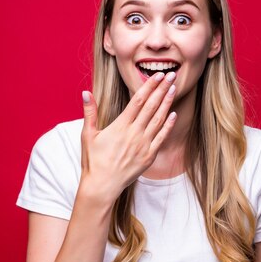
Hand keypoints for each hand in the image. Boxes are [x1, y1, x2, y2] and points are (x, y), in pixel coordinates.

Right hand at [80, 71, 176, 201]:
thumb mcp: (87, 135)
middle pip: (151, 106)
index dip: (149, 86)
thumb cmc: (93, 161)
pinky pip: (161, 138)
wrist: (102, 186)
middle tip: (171, 76)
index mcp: (120, 126)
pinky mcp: (149, 157)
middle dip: (162, 89)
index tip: (157, 75)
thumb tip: (86, 93)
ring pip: (159, 120)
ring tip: (174, 89)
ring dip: (167, 103)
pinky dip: (168, 125)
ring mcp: (143, 145)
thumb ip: (89, 112)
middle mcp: (134, 133)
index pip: (138, 100)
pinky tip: (173, 114)